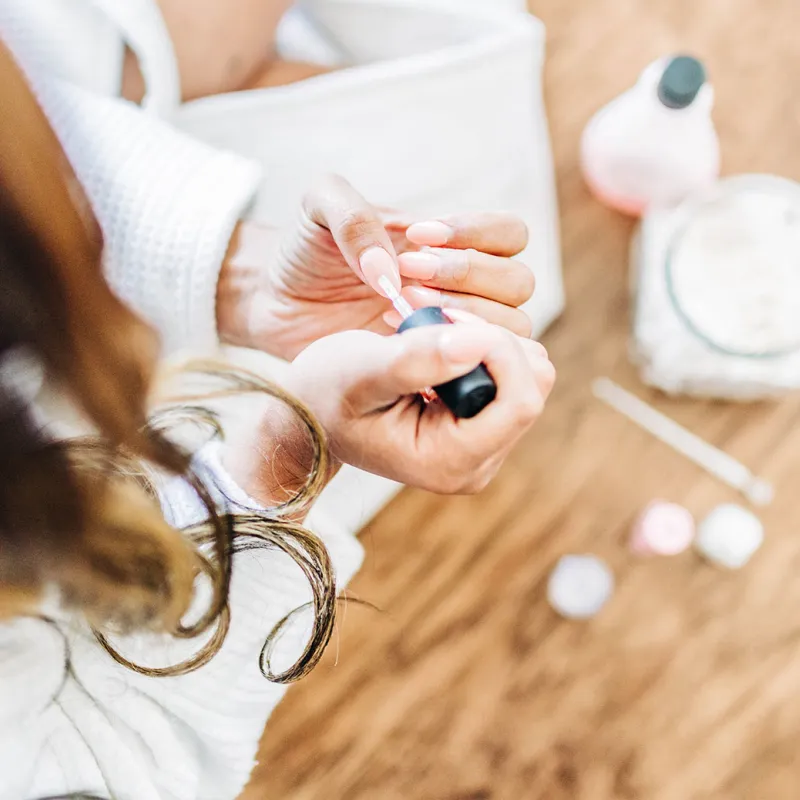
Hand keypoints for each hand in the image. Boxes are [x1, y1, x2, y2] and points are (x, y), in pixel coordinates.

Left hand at [216, 175, 534, 360]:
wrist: (276, 304)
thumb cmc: (306, 252)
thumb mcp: (319, 209)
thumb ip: (353, 217)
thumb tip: (390, 270)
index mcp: (449, 243)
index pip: (509, 234)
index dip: (477, 234)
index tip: (417, 237)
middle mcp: (461, 286)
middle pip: (519, 282)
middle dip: (467, 277)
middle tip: (407, 277)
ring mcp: (450, 329)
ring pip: (511, 325)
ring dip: (464, 316)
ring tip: (397, 311)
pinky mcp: (432, 367)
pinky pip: (473, 367)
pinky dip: (448, 355)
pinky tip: (397, 344)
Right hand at [281, 318, 554, 493]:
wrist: (314, 412)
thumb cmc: (326, 394)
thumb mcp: (359, 371)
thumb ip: (414, 361)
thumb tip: (475, 345)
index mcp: (450, 463)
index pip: (520, 402)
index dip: (499, 348)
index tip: (450, 319)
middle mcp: (478, 461)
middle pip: (532, 385)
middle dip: (493, 340)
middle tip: (437, 320)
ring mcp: (484, 444)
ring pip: (528, 373)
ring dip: (489, 338)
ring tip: (432, 332)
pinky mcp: (482, 422)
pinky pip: (511, 371)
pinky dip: (484, 345)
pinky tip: (439, 342)